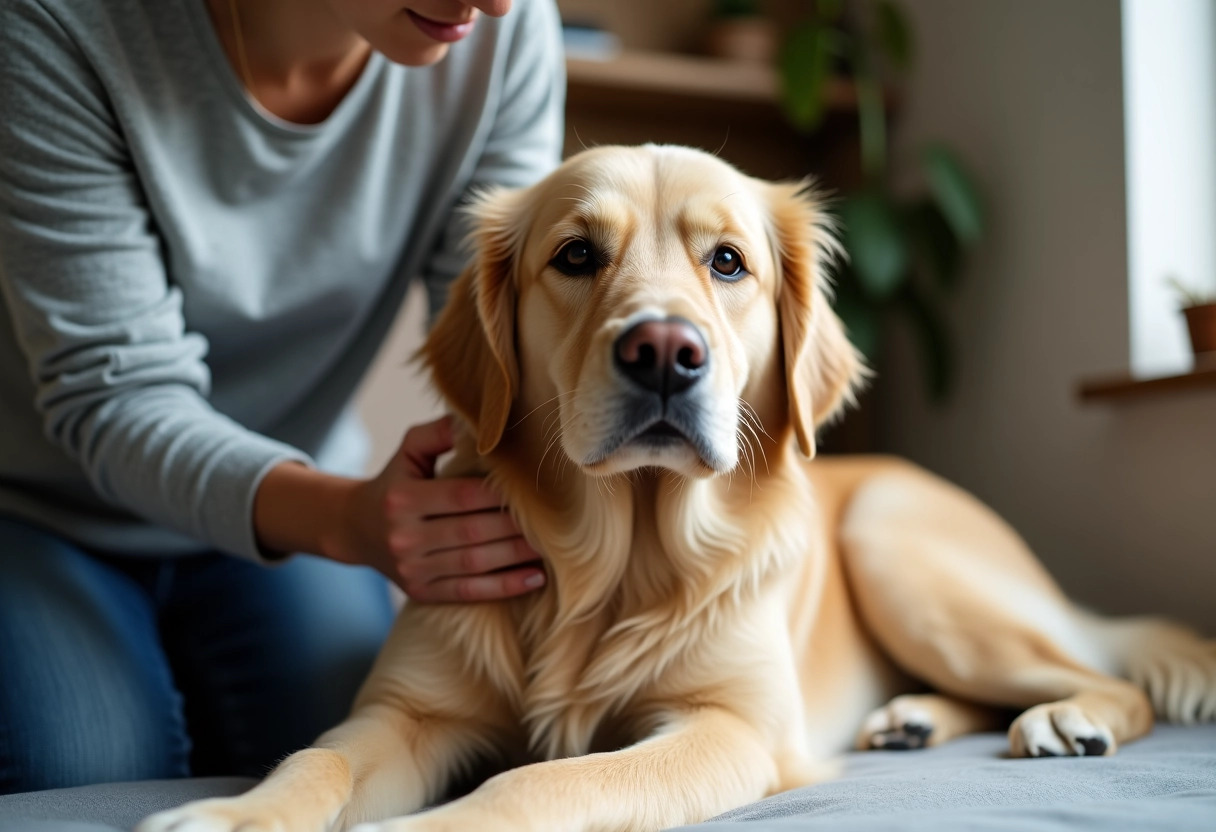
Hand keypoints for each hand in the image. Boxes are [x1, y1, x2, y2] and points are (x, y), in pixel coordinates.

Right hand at [339, 415, 544, 601]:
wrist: (357, 528)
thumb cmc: (396, 481)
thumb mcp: (408, 451)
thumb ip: (439, 432)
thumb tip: (475, 419)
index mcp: (402, 498)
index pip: (463, 495)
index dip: (501, 494)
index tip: (535, 490)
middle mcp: (404, 536)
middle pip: (473, 531)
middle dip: (517, 527)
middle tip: (555, 521)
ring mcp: (412, 569)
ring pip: (475, 563)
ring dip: (518, 556)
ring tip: (552, 548)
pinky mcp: (421, 592)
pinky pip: (469, 591)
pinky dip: (505, 587)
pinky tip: (535, 578)